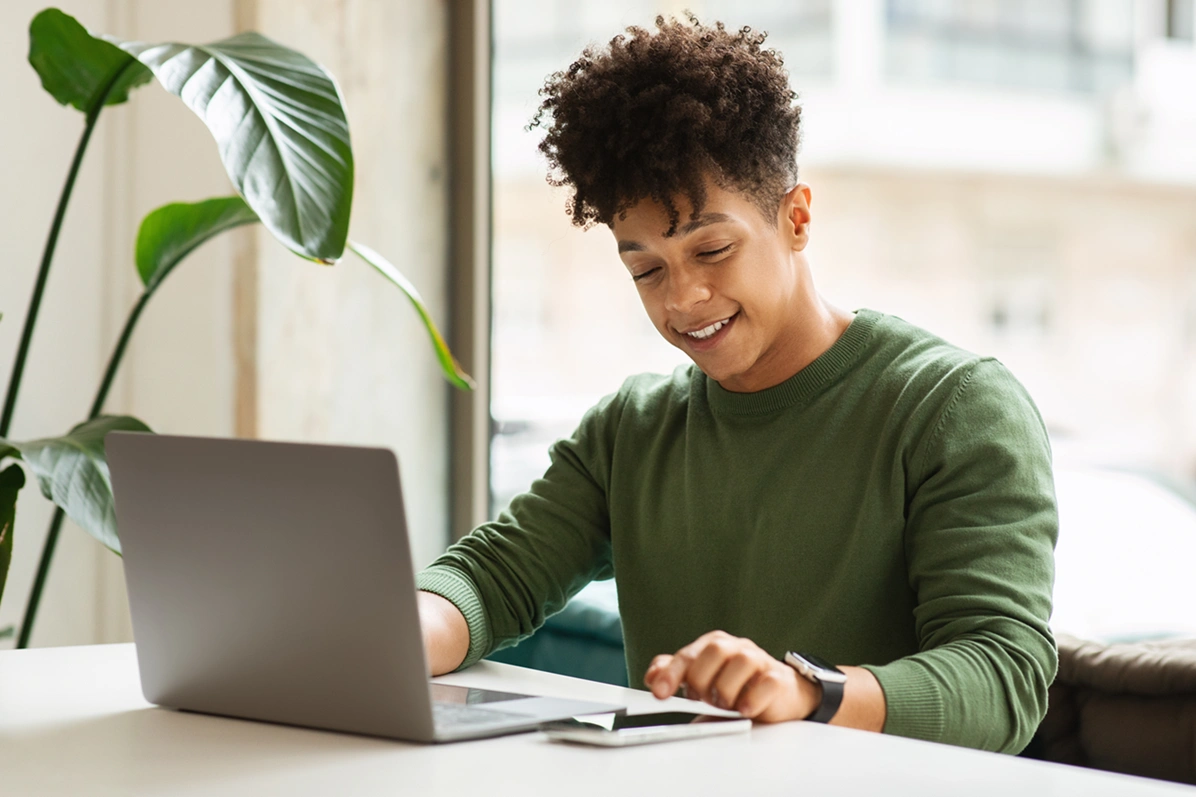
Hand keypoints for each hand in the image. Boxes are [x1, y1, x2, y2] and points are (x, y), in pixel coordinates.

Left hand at [643, 630, 819, 721]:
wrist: (778, 693)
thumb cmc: (737, 685)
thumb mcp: (703, 680)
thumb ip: (677, 674)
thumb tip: (652, 675)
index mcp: (714, 645)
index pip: (688, 654)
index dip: (671, 673)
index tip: (659, 692)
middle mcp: (736, 648)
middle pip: (714, 650)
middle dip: (701, 678)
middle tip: (701, 698)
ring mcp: (760, 661)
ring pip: (742, 662)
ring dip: (727, 688)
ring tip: (724, 705)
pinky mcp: (778, 679)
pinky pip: (767, 682)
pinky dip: (752, 698)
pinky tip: (744, 709)